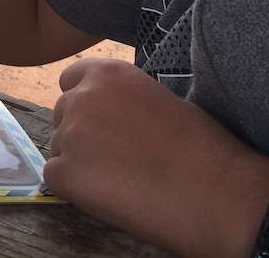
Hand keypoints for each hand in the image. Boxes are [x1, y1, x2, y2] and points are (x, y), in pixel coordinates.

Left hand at [46, 58, 268, 257]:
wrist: (213, 189)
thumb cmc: (199, 144)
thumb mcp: (156, 97)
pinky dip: (75, 189)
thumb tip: (108, 117)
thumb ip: (122, 99)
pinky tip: (109, 195)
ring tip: (121, 179)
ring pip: (59, 147)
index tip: (101, 123)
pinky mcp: (65, 173)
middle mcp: (82, 96)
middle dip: (81, 134)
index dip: (83, 102)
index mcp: (108, 72)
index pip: (70, 79)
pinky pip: (55, 177)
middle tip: (115, 158)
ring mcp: (70, 133)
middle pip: (61, 114)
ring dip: (79, 162)